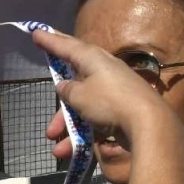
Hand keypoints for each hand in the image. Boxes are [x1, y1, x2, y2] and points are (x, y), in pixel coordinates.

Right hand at [32, 28, 173, 161]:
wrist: (148, 123)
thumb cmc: (109, 101)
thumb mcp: (80, 95)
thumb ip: (69, 90)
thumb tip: (65, 87)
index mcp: (93, 59)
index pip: (67, 46)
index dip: (50, 41)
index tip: (35, 32)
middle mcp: (104, 72)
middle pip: (75, 82)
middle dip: (60, 105)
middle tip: (47, 112)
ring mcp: (114, 92)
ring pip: (83, 107)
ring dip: (68, 127)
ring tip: (55, 145)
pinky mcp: (121, 111)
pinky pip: (96, 121)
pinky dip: (83, 134)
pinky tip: (71, 151)